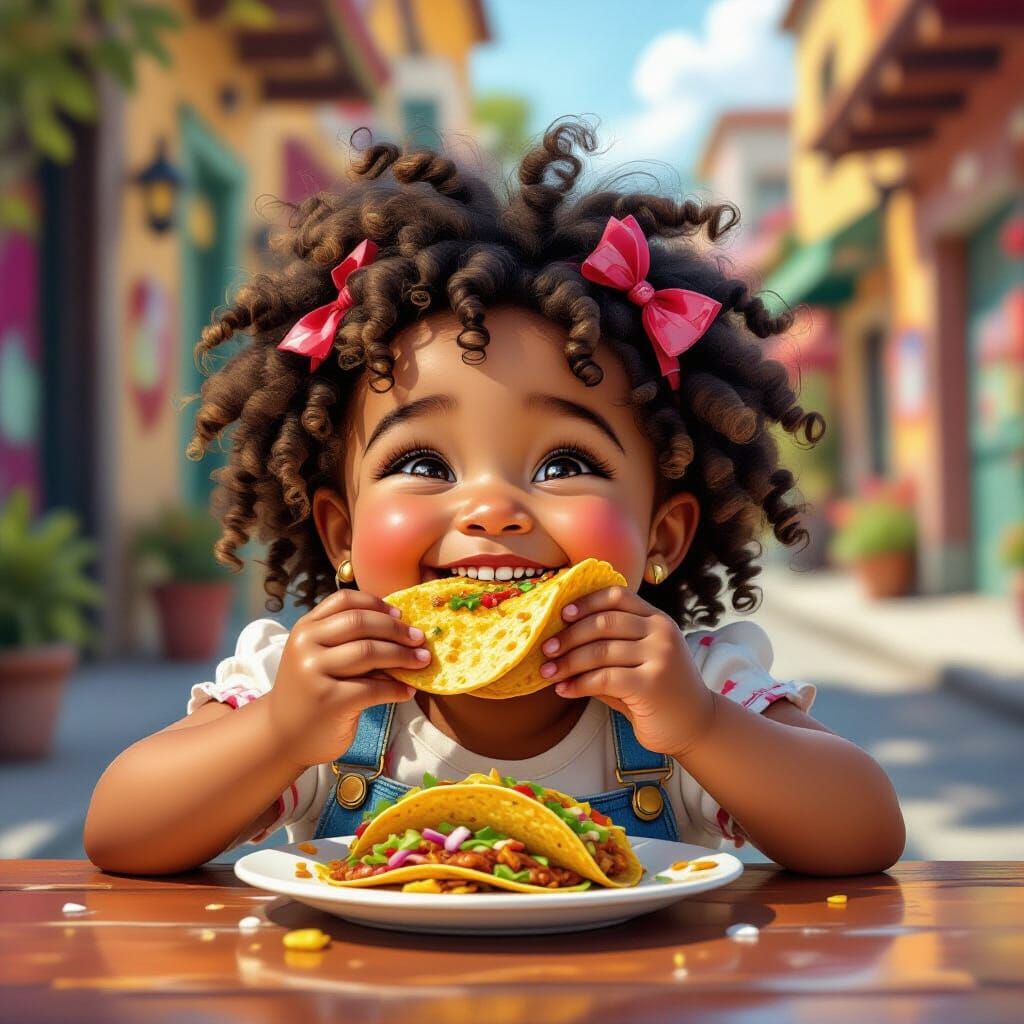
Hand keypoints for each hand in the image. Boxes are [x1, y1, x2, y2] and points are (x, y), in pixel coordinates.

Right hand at [265, 589, 429, 768]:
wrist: (282, 737)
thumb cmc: (310, 692)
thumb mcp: (317, 657)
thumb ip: (346, 640)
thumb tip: (401, 630)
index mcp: (305, 628)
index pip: (344, 601)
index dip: (377, 604)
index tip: (400, 615)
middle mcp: (306, 645)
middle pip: (361, 623)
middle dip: (397, 630)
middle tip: (420, 639)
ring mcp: (314, 673)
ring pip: (369, 652)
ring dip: (403, 656)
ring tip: (422, 661)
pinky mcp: (329, 701)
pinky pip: (373, 688)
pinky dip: (395, 689)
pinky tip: (407, 691)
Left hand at [538, 585, 714, 758]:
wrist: (696, 726)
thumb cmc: (660, 692)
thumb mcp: (640, 659)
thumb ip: (611, 644)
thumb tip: (561, 638)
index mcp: (658, 620)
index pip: (618, 596)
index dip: (587, 602)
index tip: (562, 614)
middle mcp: (661, 633)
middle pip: (604, 622)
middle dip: (569, 635)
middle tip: (546, 648)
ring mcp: (659, 657)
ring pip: (600, 650)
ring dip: (568, 662)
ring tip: (548, 673)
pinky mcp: (651, 684)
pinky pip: (604, 678)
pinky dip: (579, 684)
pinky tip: (565, 690)